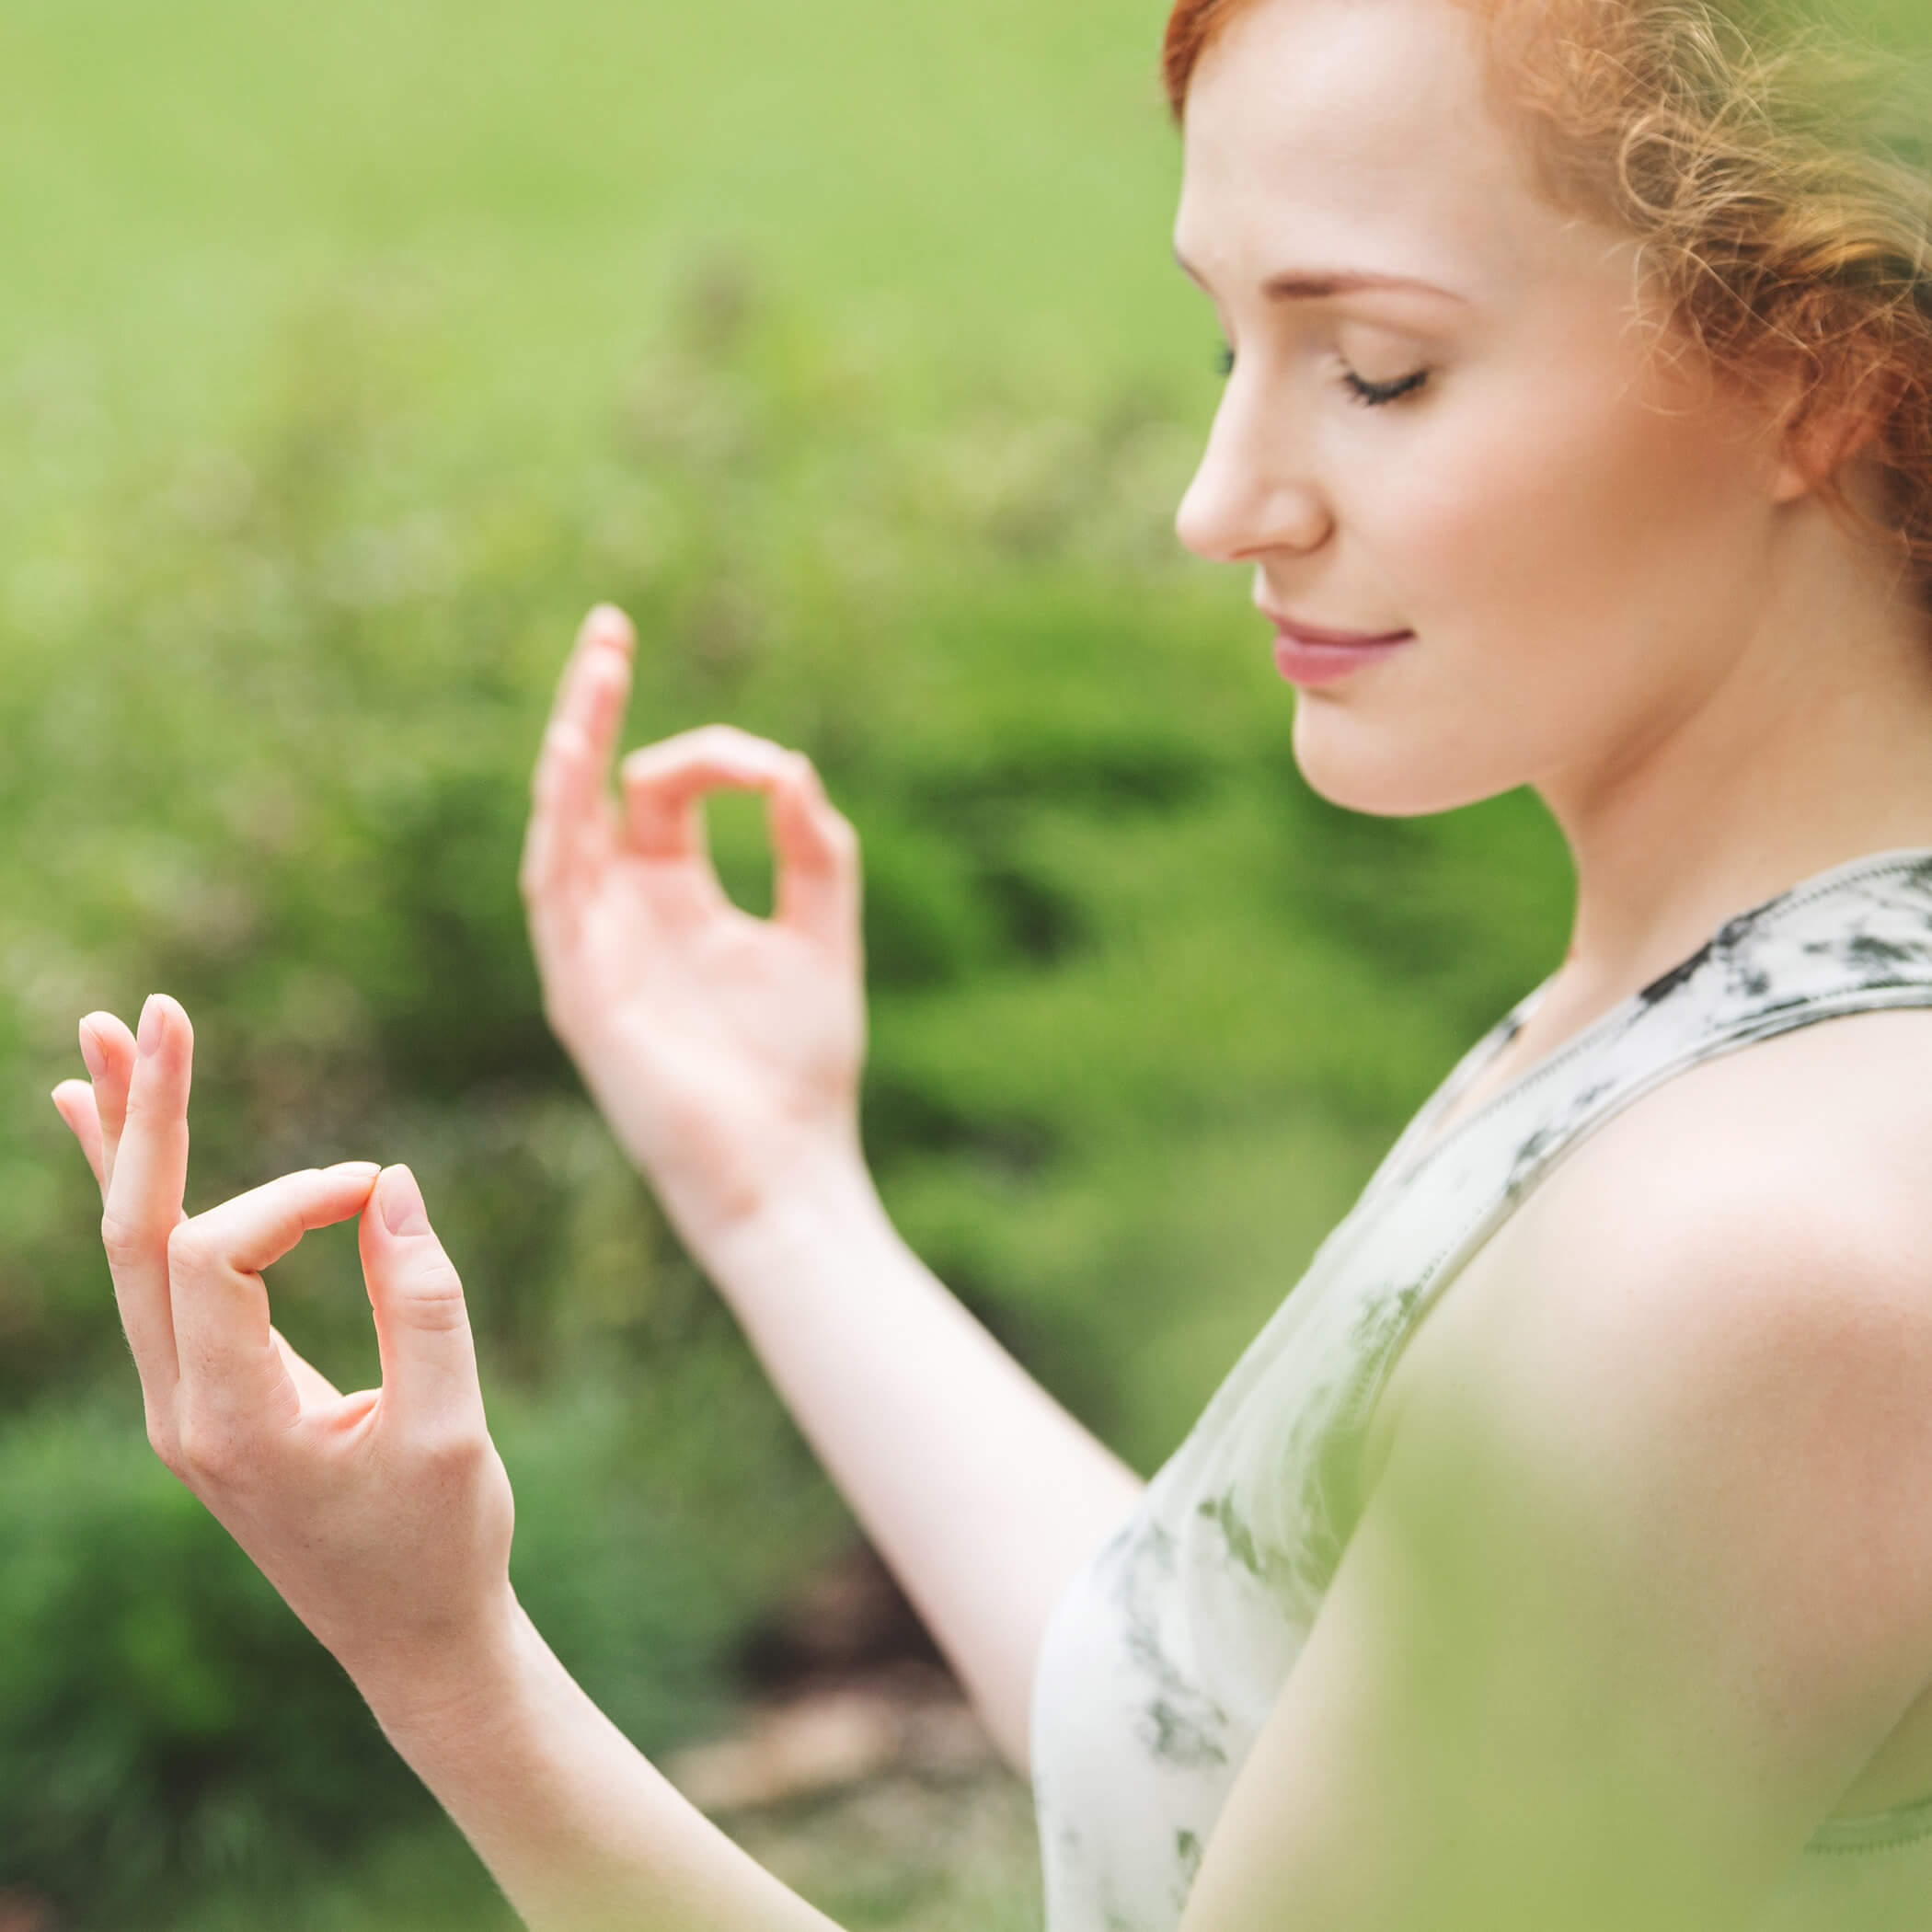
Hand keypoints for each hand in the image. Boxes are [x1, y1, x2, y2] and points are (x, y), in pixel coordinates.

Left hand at [51, 998, 516, 1713]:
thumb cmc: (441, 1544)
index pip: (219, 1256)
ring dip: (125, 1143)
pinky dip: (139, 1195)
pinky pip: (154, 1278)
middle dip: (145, 1120)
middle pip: (134, 1236)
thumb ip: (423, 1300)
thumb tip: (387, 1183)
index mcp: (231, 1424)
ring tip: (107, 1041)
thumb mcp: (451, 1429)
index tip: (379, 1192)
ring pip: (130, 1251)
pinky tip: (107, 1132)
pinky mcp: (207, 1395)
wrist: (410, 1643)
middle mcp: (181, 1410)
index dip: (294, 1196)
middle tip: (146, 1010)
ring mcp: (182, 1404)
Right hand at [520, 606, 868, 1251]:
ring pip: (563, 825)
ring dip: (573, 745)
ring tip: (597, 668)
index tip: (775, 774)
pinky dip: (562, 820)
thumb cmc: (802, 1067)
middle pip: (594, 791)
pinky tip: (576, 757)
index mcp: (679, 902)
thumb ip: (813, 849)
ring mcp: (596, 948)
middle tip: (609, 628)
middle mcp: (626, 915)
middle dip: (598, 709)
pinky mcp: (581, 987)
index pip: (666, 795)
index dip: (717, 760)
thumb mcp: (823, 937)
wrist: (785, 1166)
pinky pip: (554, 889)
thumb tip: (788, 768)